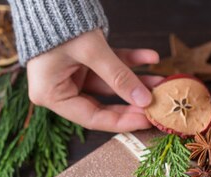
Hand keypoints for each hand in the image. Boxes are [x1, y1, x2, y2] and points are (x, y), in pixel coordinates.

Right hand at [27, 29, 162, 131]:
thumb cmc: (59, 21)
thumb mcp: (91, 51)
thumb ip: (118, 76)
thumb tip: (144, 100)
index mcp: (51, 95)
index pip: (91, 117)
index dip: (121, 121)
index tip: (147, 120)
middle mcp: (60, 89)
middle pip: (102, 105)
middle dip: (132, 103)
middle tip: (156, 106)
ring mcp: (72, 75)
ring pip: (110, 85)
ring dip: (135, 82)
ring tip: (160, 81)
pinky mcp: (82, 62)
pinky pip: (109, 67)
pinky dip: (128, 62)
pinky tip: (150, 58)